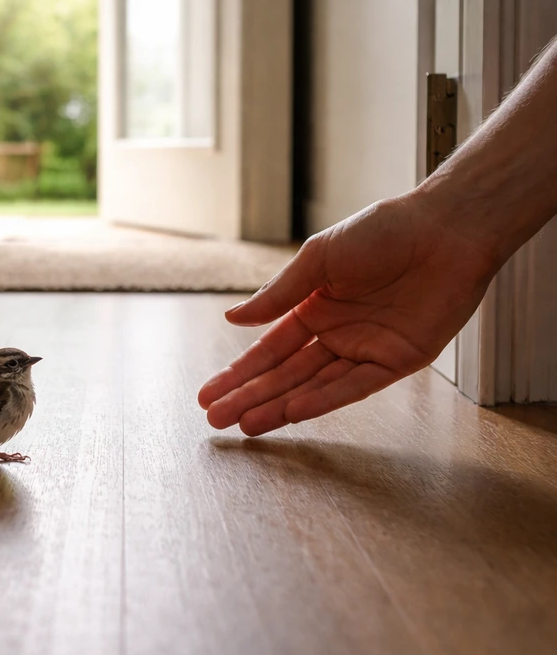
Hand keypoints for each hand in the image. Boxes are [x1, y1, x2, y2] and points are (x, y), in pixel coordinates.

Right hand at [199, 192, 499, 435]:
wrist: (444, 229)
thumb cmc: (383, 231)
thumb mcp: (319, 258)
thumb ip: (279, 293)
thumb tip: (233, 318)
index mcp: (313, 307)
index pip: (268, 349)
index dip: (238, 373)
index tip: (209, 393)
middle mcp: (336, 333)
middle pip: (284, 374)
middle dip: (249, 397)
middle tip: (216, 420)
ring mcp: (364, 350)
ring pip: (313, 386)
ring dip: (279, 406)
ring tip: (246, 424)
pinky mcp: (396, 361)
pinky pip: (354, 386)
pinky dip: (324, 399)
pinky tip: (293, 411)